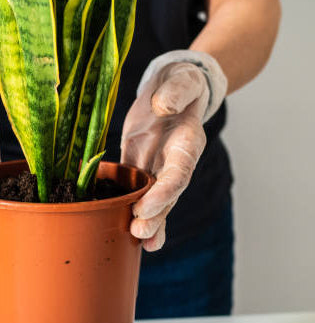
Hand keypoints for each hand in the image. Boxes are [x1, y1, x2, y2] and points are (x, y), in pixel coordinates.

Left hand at [121, 61, 209, 251]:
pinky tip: (135, 237)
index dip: (163, 193)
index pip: (177, 175)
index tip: (145, 207)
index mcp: (186, 145)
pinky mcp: (140, 169)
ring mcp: (158, 170)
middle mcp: (175, 164)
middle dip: (155, 217)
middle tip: (139, 233)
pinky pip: (138, 195)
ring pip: (156, 203)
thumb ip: (176, 91)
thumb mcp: (180, 80)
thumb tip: (164, 107)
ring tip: (140, 242)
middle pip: (167, 197)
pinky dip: (138, 215)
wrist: (171, 93)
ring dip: (149, 224)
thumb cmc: (179, 85)